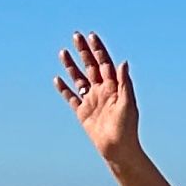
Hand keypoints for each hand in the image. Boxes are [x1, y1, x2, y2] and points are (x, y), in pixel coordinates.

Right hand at [56, 30, 140, 165]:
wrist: (119, 149)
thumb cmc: (127, 128)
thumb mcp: (128, 103)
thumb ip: (124, 83)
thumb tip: (123, 62)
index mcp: (113, 87)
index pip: (105, 63)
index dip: (98, 49)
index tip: (91, 36)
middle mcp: (102, 91)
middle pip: (90, 66)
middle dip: (84, 51)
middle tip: (76, 35)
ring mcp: (91, 101)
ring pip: (78, 78)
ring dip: (71, 65)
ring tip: (63, 52)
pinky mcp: (82, 113)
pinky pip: (71, 98)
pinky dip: (64, 89)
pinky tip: (57, 79)